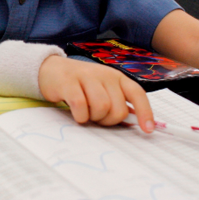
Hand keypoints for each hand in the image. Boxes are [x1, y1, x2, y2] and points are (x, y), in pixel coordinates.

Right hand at [39, 56, 154, 131]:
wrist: (50, 69)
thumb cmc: (80, 84)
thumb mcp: (102, 89)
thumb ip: (117, 102)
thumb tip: (136, 121)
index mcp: (116, 77)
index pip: (137, 94)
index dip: (145, 112)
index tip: (148, 130)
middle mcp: (105, 75)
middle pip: (118, 109)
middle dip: (108, 120)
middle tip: (96, 117)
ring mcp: (87, 77)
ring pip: (101, 108)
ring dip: (93, 118)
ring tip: (85, 113)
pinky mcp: (69, 82)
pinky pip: (81, 106)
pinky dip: (80, 116)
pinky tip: (75, 112)